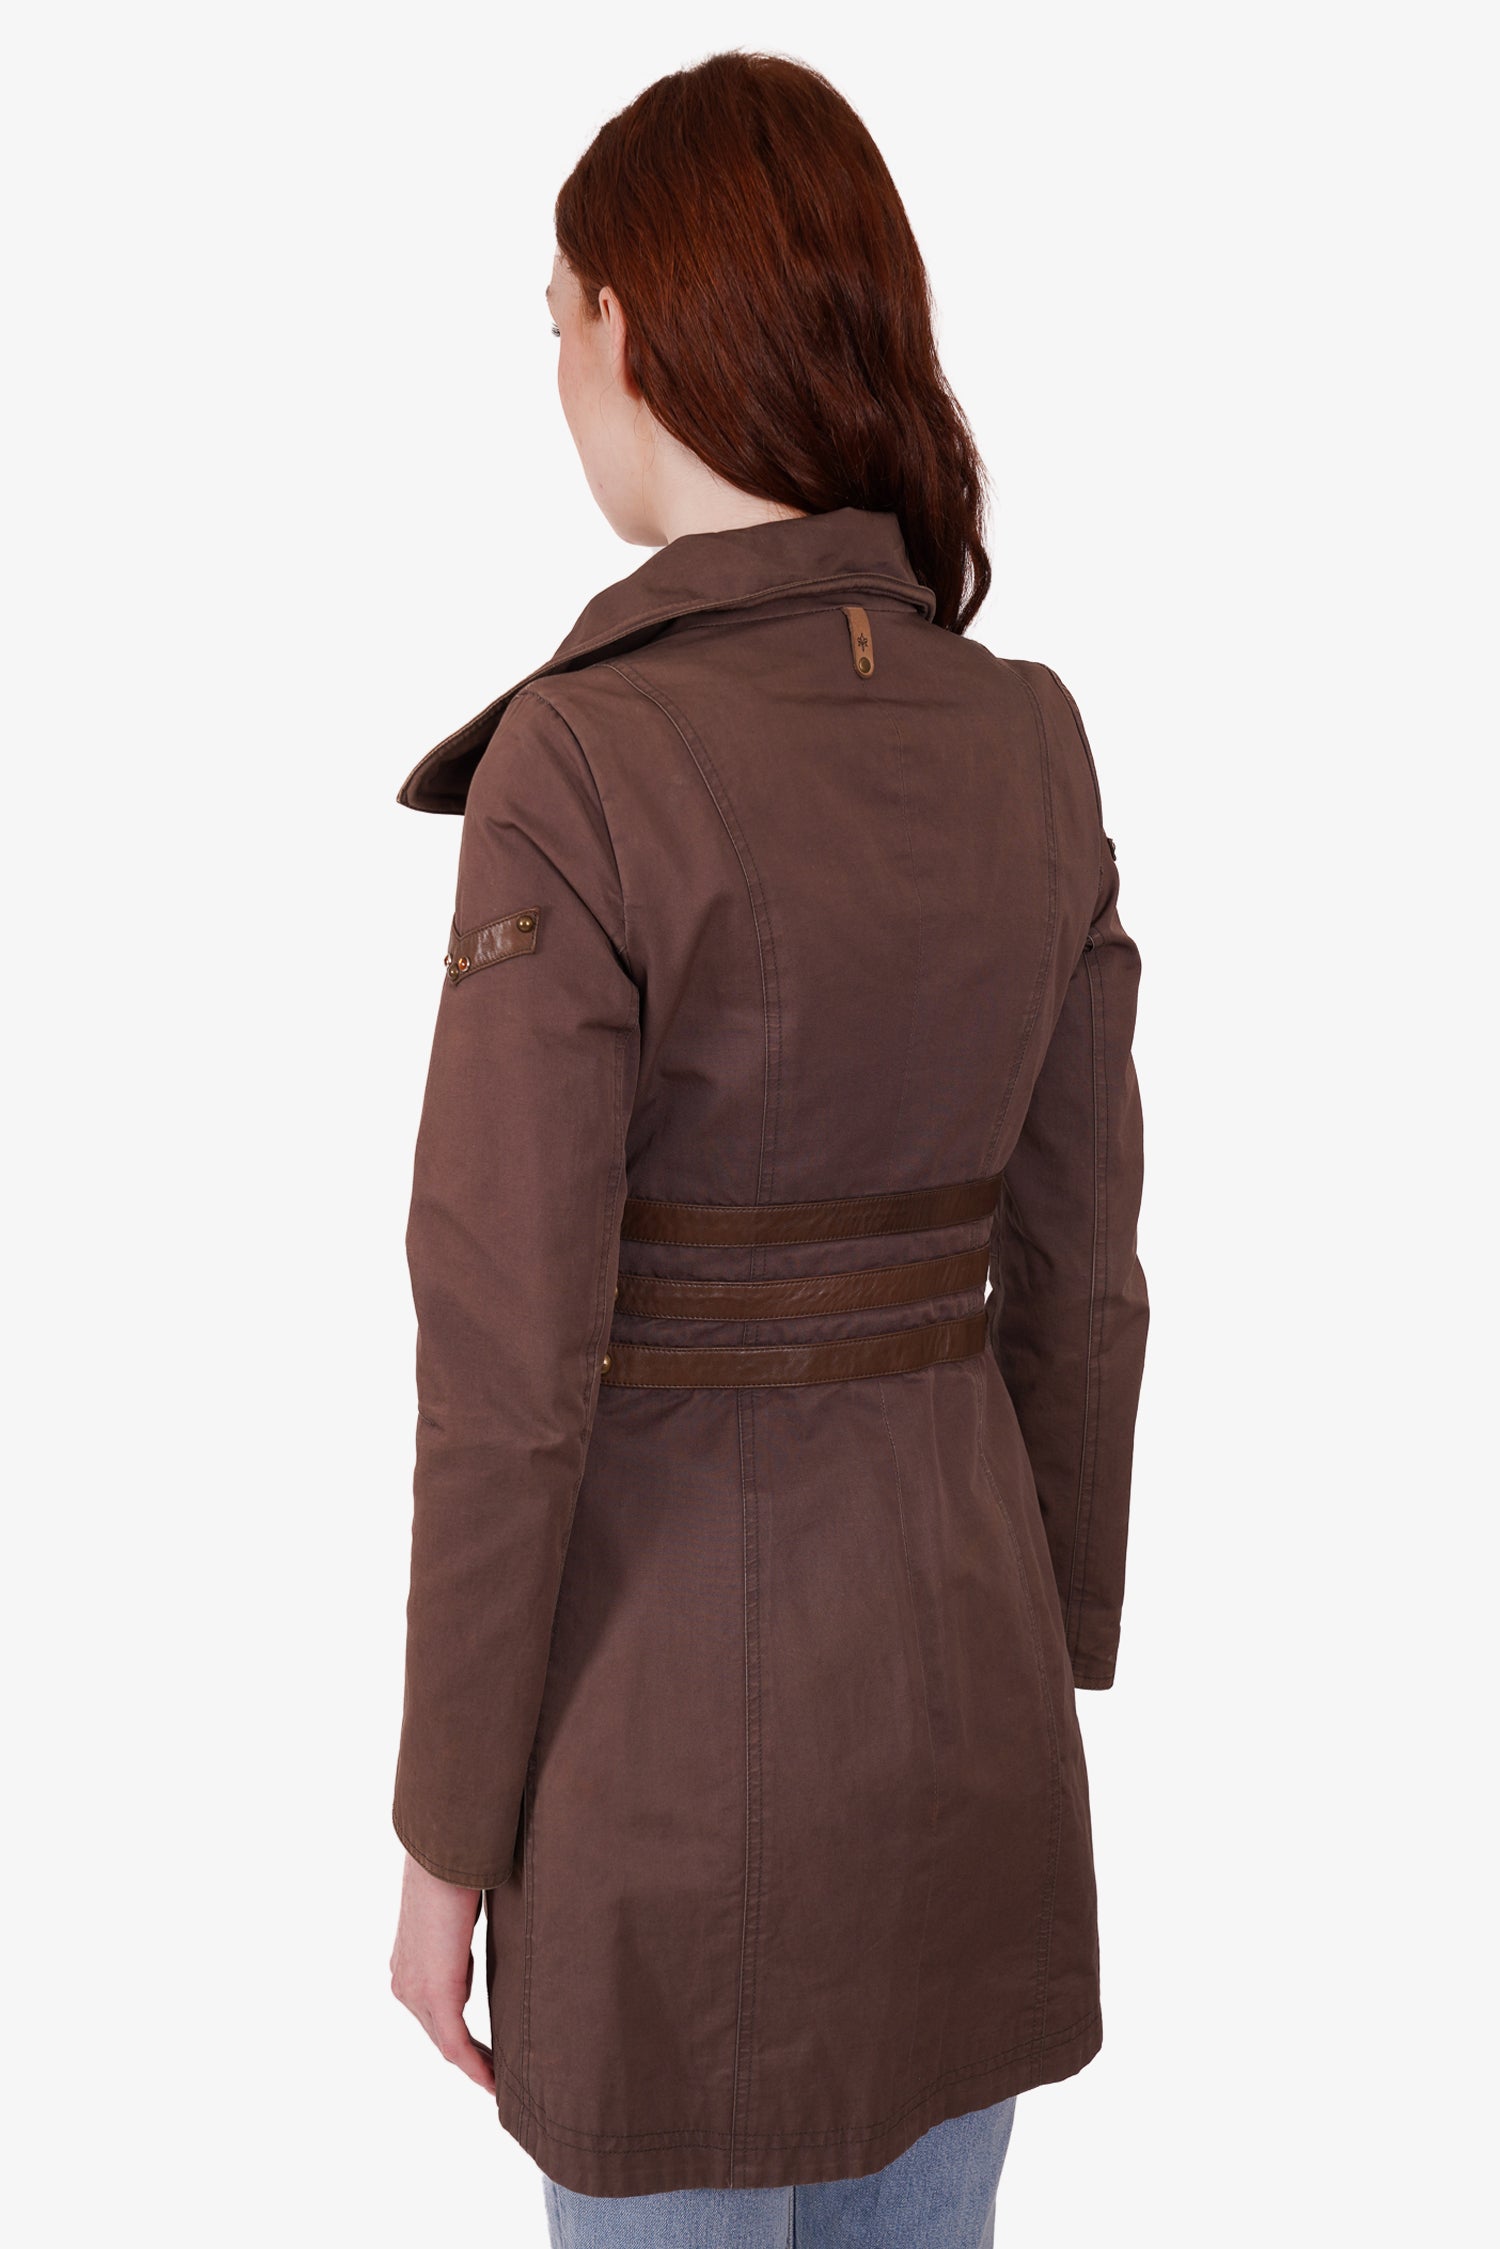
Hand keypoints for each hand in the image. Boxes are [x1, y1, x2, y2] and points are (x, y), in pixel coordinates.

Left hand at [390, 1851, 495, 2093]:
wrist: (445, 1854)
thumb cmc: (459, 1871)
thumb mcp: (459, 1916)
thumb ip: (461, 1943)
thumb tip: (477, 1951)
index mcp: (408, 1964)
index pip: (433, 2014)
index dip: (460, 2038)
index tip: (485, 2052)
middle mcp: (404, 1983)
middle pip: (438, 2034)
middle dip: (469, 2057)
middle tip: (497, 2073)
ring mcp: (413, 1990)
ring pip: (445, 2042)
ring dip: (474, 2064)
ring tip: (499, 2079)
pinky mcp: (434, 1992)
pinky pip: (453, 2043)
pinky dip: (474, 2066)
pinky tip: (492, 2081)